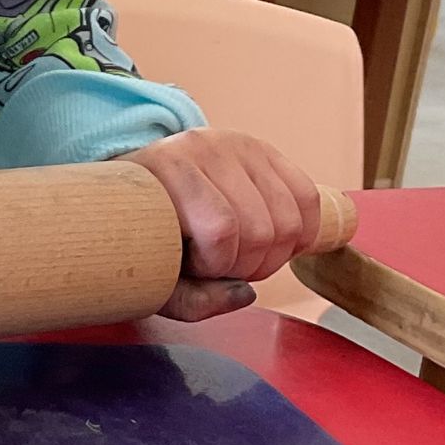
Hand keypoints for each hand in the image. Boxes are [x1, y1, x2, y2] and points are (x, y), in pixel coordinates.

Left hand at [124, 130, 323, 323]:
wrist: (137, 188)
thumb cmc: (144, 236)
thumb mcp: (150, 276)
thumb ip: (190, 299)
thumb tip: (245, 293)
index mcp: (168, 169)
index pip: (221, 230)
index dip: (215, 265)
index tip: (193, 266)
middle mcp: (208, 148)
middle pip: (261, 230)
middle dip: (246, 266)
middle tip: (219, 266)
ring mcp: (241, 145)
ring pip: (289, 221)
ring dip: (272, 255)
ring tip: (240, 254)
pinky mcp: (267, 151)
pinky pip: (307, 198)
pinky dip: (301, 233)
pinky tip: (271, 242)